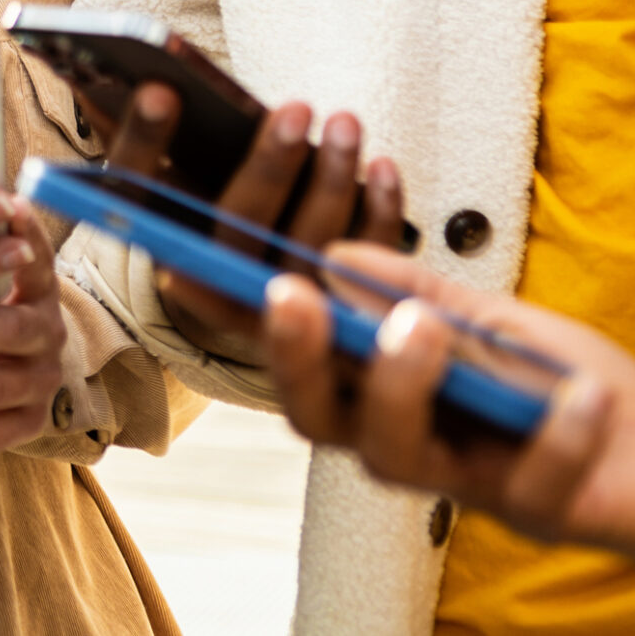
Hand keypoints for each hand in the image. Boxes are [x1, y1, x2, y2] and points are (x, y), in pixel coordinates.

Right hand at [104, 82, 404, 363]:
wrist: (245, 276)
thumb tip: (103, 72)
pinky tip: (381, 166)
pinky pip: (363, 263)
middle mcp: (205, 281)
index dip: (143, 143)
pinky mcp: (333, 310)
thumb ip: (132, 129)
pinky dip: (377, 214)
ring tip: (345, 123)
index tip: (159, 90)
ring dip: (331, 181)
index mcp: (152, 237)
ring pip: (303, 246)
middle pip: (234, 228)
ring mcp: (271, 303)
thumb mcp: (163, 170)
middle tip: (295, 107)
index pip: (133, 196)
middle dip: (269, 166)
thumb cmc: (201, 197)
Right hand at [264, 244, 634, 555]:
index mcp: (387, 387)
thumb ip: (421, 290)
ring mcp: (468, 482)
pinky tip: (582, 395)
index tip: (190, 270)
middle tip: (294, 296)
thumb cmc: (575, 384)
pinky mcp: (536, 515)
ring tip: (419, 323)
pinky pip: (528, 484)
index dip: (235, 319)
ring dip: (396, 386)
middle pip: (317, 417)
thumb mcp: (498, 318)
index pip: (298, 354)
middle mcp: (410, 439)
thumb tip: (334, 256)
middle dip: (294, 358)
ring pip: (391, 457)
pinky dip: (556, 435)